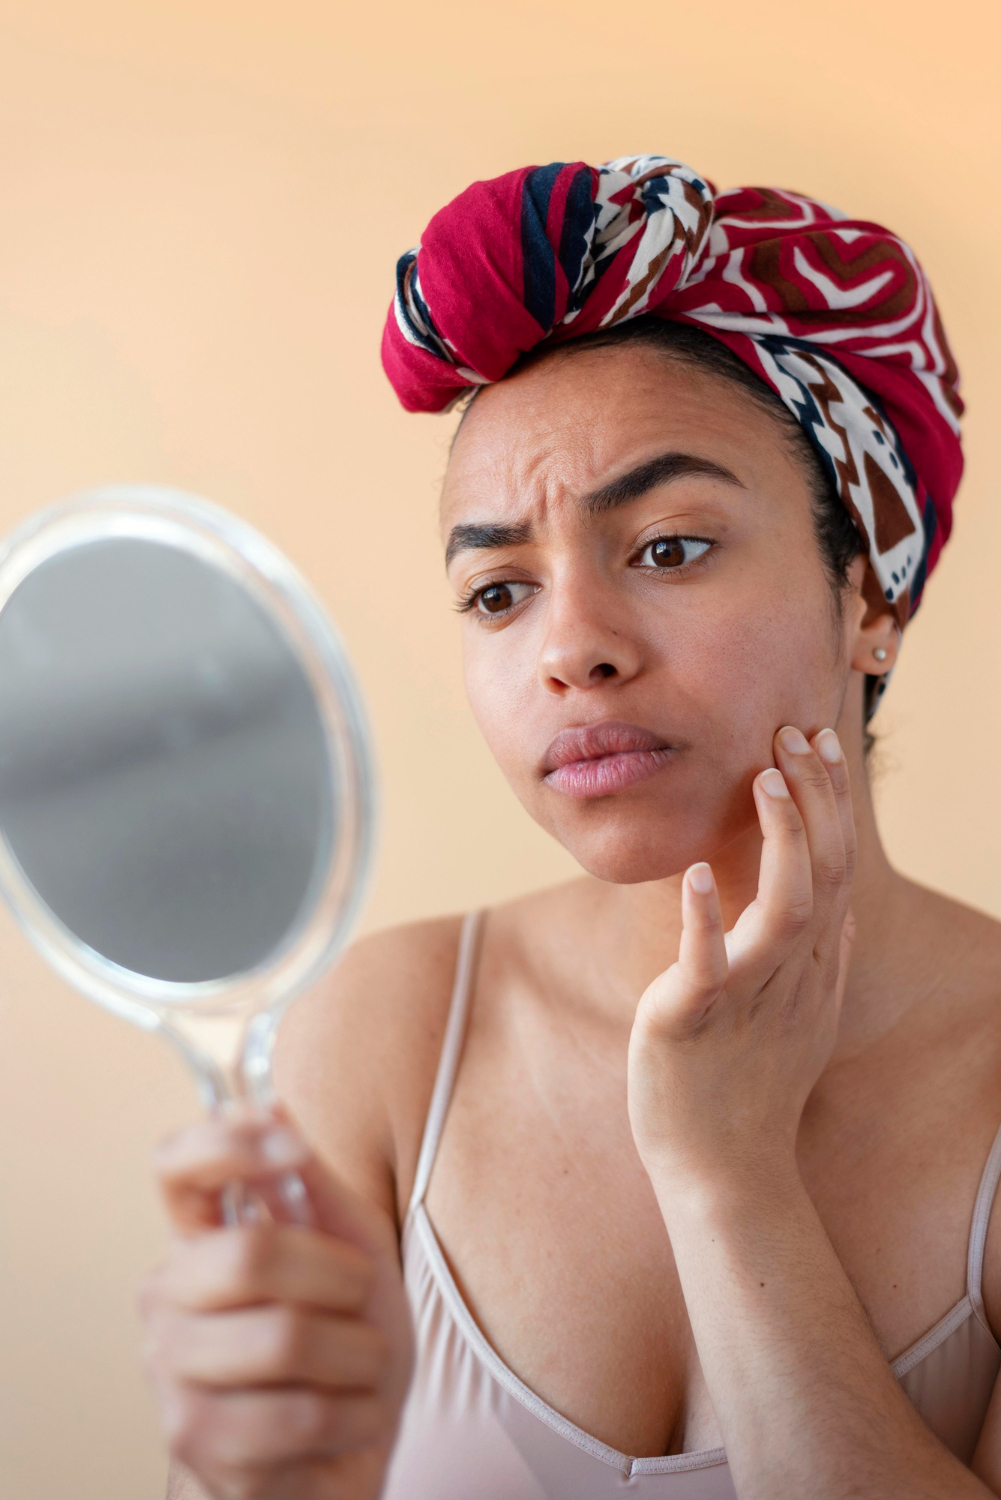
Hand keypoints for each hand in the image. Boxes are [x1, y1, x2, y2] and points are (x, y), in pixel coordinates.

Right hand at [141, 1107, 412, 1499]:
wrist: (338, 1455)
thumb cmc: (341, 1345)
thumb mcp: (353, 1252)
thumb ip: (316, 1186)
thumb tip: (273, 1100)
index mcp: (201, 1238)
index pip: (176, 1166)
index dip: (229, 1141)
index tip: (292, 1143)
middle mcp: (169, 1297)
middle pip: (251, 1253)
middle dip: (339, 1277)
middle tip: (358, 1300)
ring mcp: (174, 1373)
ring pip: (287, 1339)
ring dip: (359, 1356)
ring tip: (358, 1366)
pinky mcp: (200, 1444)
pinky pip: (304, 1414)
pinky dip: (356, 1413)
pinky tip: (350, 1416)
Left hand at [627, 725, 855, 1195]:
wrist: (722, 1170)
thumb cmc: (753, 1089)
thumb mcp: (804, 1020)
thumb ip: (827, 962)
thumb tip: (844, 915)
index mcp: (811, 964)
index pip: (835, 865)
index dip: (830, 800)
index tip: (818, 739)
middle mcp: (791, 972)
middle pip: (822, 871)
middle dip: (815, 798)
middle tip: (795, 732)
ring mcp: (747, 995)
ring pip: (785, 908)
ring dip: (780, 840)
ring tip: (763, 779)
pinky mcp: (695, 1019)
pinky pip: (707, 964)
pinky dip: (704, 919)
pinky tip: (698, 874)